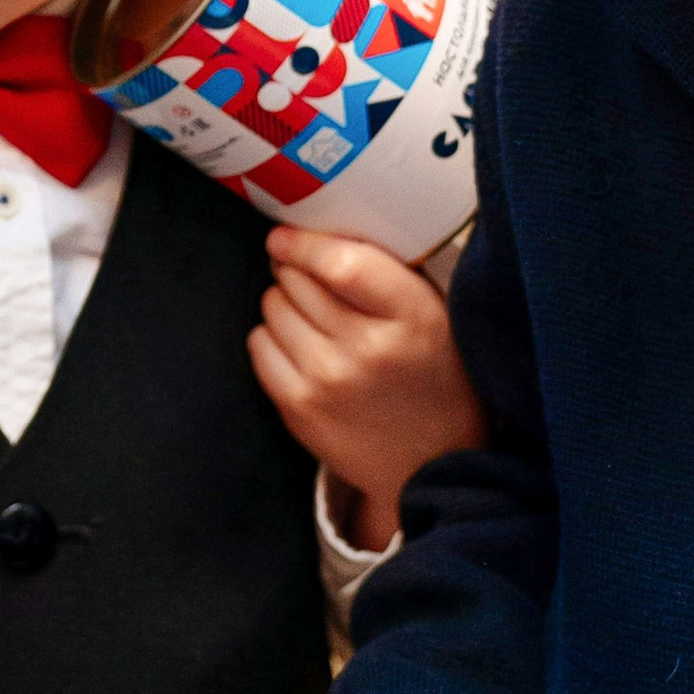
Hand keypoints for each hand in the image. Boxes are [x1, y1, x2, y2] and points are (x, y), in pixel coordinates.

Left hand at [249, 226, 486, 551]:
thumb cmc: (433, 375)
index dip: (305, 243)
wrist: (433, 462)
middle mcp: (367, 349)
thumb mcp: (434, 314)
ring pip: (273, 306)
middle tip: (313, 283)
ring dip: (286, 304)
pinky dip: (272, 338)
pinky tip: (302, 348)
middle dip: (297, 271)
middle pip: (297, 279)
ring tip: (316, 322)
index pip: (341, 262)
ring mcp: (328, 381)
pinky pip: (259, 344)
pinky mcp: (298, 408)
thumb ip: (387, 273)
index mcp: (413, 316)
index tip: (288, 236)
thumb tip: (318, 230)